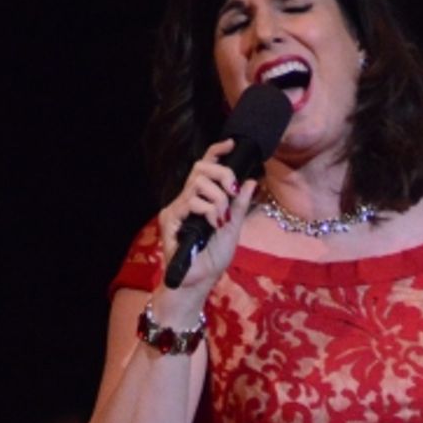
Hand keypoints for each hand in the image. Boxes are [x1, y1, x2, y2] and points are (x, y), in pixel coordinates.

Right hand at [156, 139, 257, 300]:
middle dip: (222, 174)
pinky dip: (208, 211)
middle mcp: (186, 199)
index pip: (205, 166)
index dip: (216, 152)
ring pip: (198, 183)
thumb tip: (251, 181)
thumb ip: (240, 205)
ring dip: (218, 199)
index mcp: (200, 199)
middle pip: (200, 167)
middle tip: (232, 192)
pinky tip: (213, 225)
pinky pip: (192, 202)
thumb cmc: (213, 257)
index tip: (232, 143)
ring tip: (222, 219)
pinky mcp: (170, 219)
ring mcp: (177, 208)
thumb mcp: (234, 227)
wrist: (201, 279)